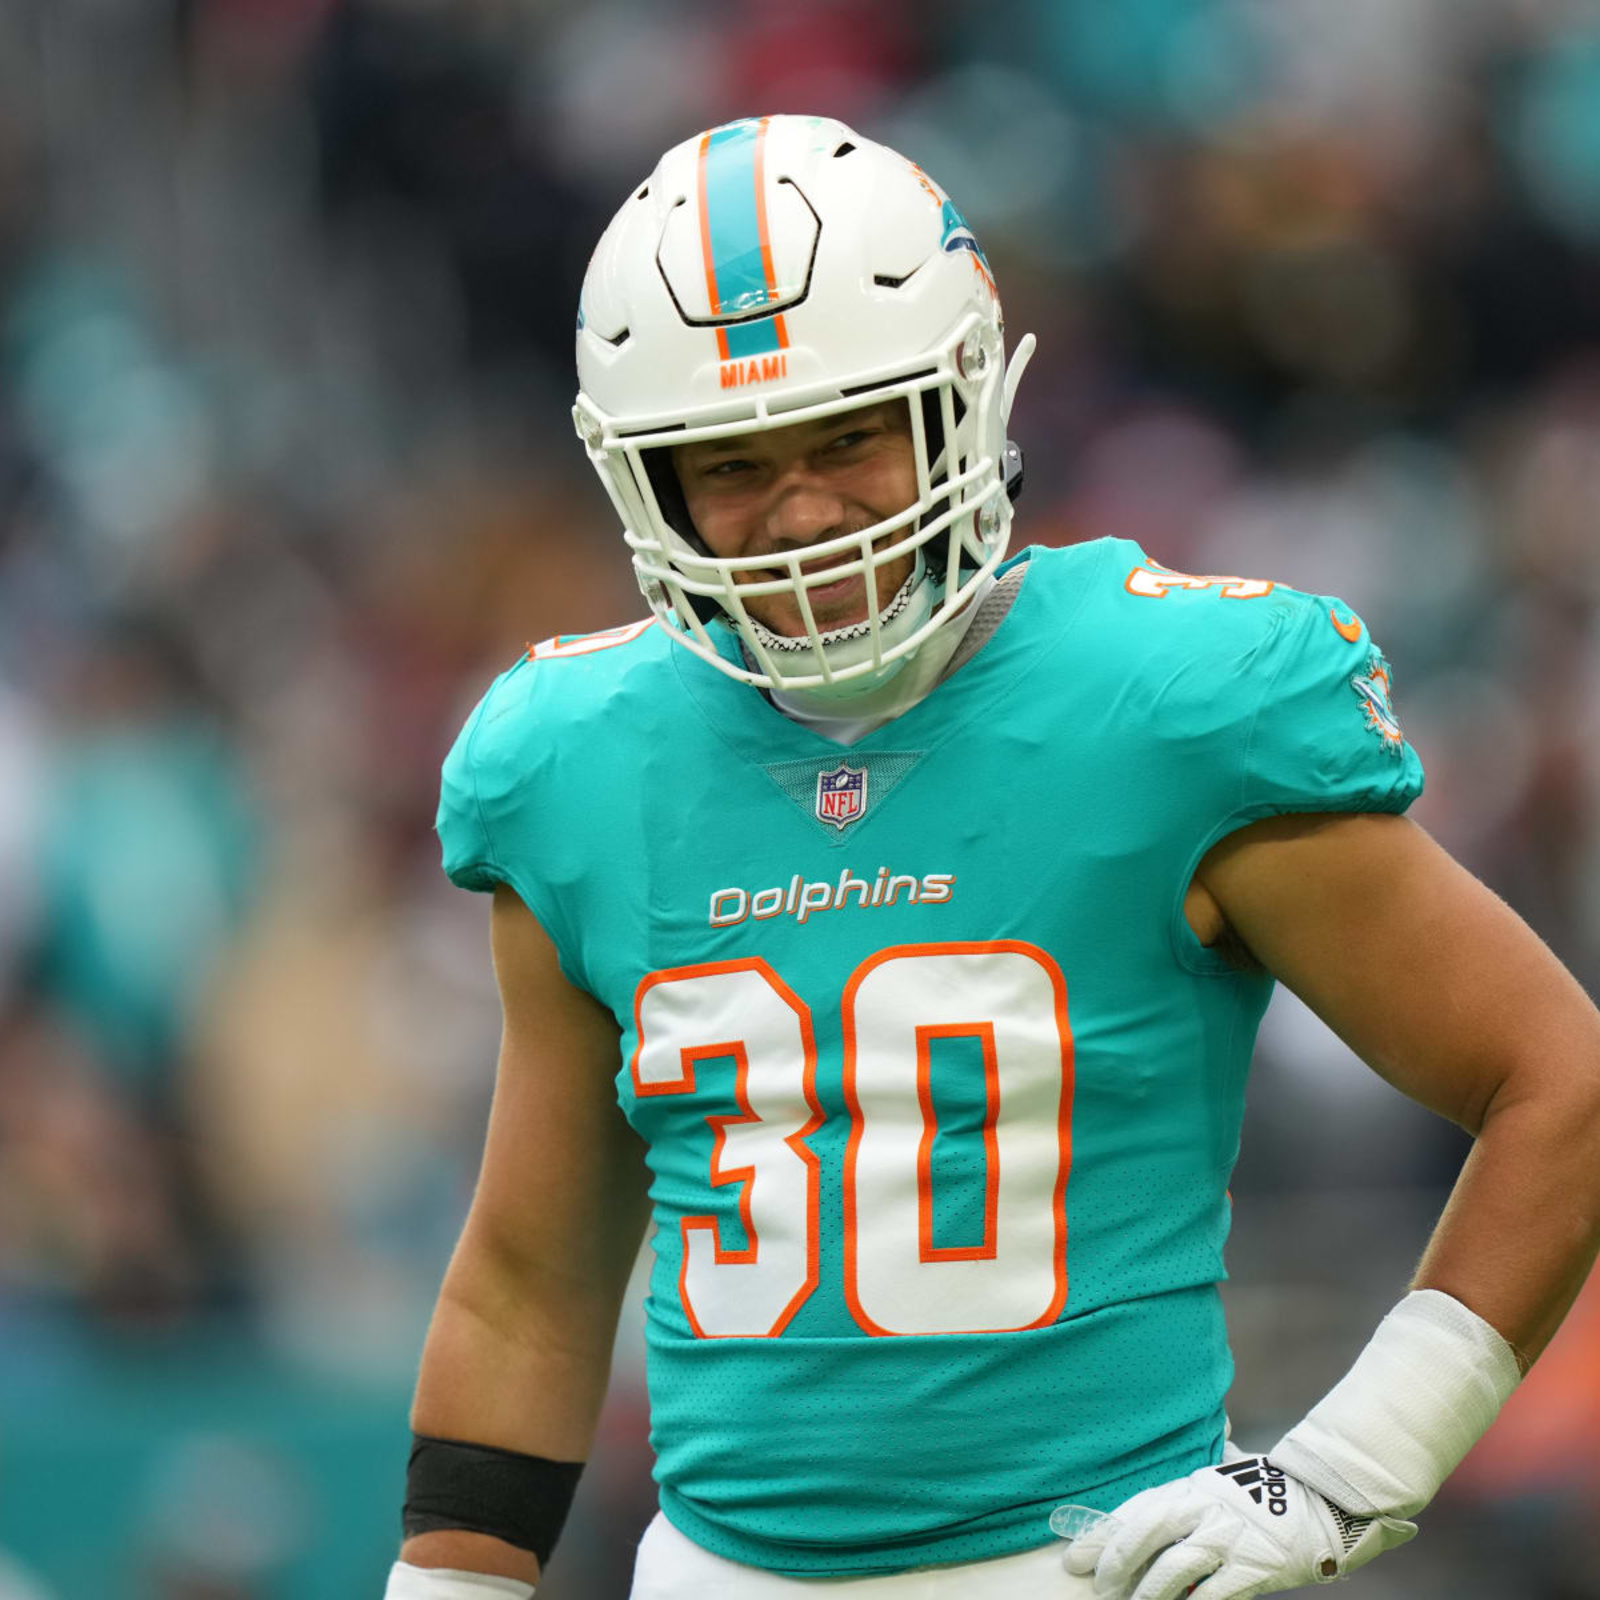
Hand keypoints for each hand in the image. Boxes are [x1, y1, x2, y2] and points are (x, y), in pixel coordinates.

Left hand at [1060, 1454, 1415, 1599]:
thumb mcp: (1225, 1474)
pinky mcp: (1255, 1567)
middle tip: (1096, 1584)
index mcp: (1192, 1486)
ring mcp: (1230, 1537)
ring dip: (1148, 1591)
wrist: (1324, 1502)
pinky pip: (1216, 1592)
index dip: (1103, 1532)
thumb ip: (1194, 1480)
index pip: (1137, 1508)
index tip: (1074, 1554)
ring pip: (1176, 1566)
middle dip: (1116, 1559)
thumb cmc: (1268, 1490)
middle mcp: (1205, 1507)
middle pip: (1148, 1532)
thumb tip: (1175, 1469)